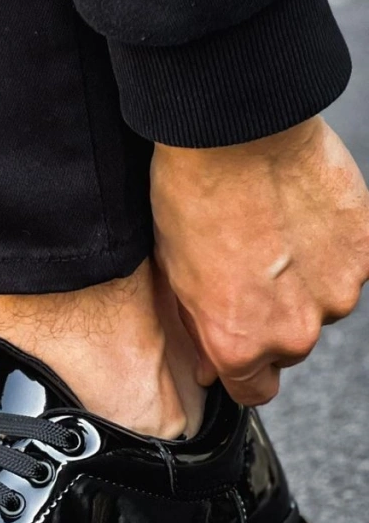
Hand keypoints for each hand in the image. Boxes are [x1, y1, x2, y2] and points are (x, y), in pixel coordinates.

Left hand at [150, 117, 368, 404]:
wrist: (234, 131)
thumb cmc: (191, 193)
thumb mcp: (173, 273)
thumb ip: (199, 328)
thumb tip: (211, 363)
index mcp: (239, 344)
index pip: (254, 391)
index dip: (244, 366)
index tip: (239, 341)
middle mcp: (295, 331)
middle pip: (291, 343)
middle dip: (274, 314)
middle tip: (253, 264)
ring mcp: (338, 291)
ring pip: (325, 300)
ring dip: (308, 277)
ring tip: (278, 230)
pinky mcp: (367, 250)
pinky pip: (352, 261)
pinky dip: (334, 244)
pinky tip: (305, 212)